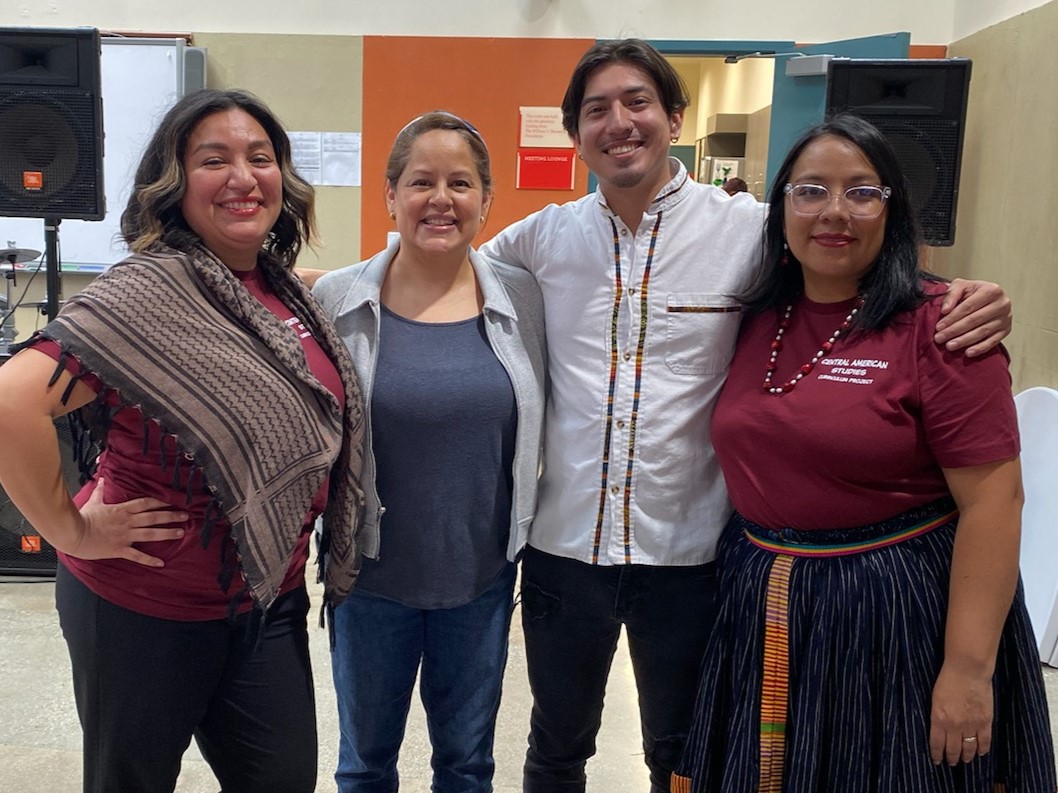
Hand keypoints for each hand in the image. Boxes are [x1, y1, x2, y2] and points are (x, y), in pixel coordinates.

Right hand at [72, 477, 187, 566]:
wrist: (72, 534)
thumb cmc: (82, 518)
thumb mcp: (93, 502)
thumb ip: (100, 491)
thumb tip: (101, 479)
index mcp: (122, 510)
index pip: (146, 503)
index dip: (161, 502)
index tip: (174, 501)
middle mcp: (127, 522)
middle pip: (153, 517)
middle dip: (171, 516)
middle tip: (186, 516)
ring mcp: (124, 536)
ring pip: (150, 534)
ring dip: (167, 533)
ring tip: (181, 533)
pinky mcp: (119, 549)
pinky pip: (137, 556)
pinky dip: (149, 560)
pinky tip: (161, 563)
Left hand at [929, 663, 993, 765]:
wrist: (968, 670)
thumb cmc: (947, 680)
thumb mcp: (934, 699)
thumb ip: (937, 716)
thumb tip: (938, 729)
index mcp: (939, 719)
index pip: (936, 744)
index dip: (937, 755)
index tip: (937, 761)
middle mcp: (955, 726)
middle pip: (953, 749)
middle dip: (951, 758)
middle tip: (951, 763)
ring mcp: (971, 725)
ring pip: (969, 748)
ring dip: (966, 756)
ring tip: (964, 760)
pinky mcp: (985, 721)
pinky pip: (985, 741)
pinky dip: (983, 749)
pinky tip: (980, 753)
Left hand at [934, 278, 1011, 356]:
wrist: (986, 297)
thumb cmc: (971, 292)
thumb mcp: (960, 286)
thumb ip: (951, 294)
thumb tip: (945, 310)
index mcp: (991, 290)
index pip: (968, 307)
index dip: (952, 318)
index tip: (938, 327)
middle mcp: (1002, 303)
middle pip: (974, 320)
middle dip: (954, 330)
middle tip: (939, 338)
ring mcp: (1006, 318)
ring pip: (982, 332)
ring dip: (964, 340)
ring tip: (949, 346)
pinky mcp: (1006, 330)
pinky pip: (993, 341)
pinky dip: (980, 348)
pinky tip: (968, 353)